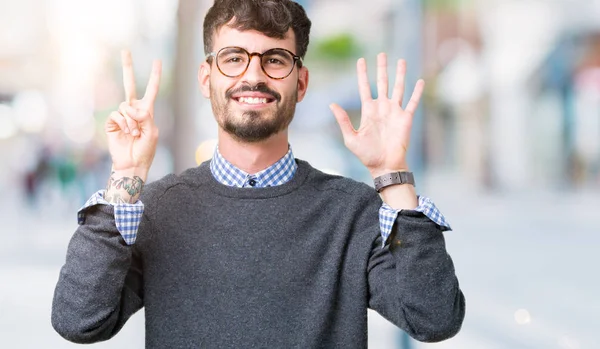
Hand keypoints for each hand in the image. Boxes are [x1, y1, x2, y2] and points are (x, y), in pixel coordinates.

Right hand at [105, 50, 161, 173]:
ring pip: (125, 105)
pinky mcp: (112, 121)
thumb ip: (145, 117)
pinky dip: (123, 123)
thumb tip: (131, 107)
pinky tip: (126, 132)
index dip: (154, 76)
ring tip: (134, 133)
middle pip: (129, 84)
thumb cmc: (145, 149)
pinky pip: (116, 114)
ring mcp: (122, 115)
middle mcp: (133, 109)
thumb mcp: (152, 132)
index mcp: (146, 111)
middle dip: (127, 67)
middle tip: (125, 50)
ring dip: (131, 120)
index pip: (151, 90)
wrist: (132, 162)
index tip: (157, 61)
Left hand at [330, 53, 423, 177]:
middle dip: (381, 69)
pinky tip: (419, 81)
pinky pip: (412, 102)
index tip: (361, 60)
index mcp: (368, 111)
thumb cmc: (367, 155)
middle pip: (382, 83)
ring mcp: (395, 112)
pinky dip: (416, 92)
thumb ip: (343, 120)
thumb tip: (332, 104)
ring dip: (400, 75)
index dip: (362, 74)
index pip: (364, 87)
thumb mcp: (351, 138)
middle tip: (381, 54)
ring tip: (401, 61)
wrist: (385, 166)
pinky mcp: (406, 118)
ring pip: (398, 88)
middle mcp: (382, 108)